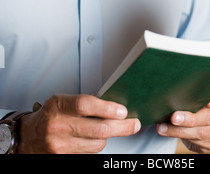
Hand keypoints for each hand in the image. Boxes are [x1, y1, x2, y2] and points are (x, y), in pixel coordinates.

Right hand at [17, 94, 140, 153]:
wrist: (28, 137)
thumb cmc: (49, 115)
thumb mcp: (62, 100)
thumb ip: (83, 102)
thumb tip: (112, 104)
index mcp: (58, 104)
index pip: (85, 105)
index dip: (107, 108)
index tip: (122, 110)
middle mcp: (58, 125)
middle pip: (98, 129)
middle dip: (121, 127)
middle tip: (134, 123)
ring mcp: (60, 144)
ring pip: (97, 143)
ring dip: (107, 136)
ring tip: (107, 128)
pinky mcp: (63, 157)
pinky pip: (89, 152)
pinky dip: (95, 145)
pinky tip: (93, 138)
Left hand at [157, 88, 209, 153]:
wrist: (209, 112)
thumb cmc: (202, 96)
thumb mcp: (204, 88)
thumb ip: (198, 88)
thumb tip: (179, 89)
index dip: (209, 98)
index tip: (203, 102)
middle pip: (208, 117)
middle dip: (189, 119)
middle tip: (174, 117)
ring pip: (202, 133)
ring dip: (180, 131)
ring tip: (163, 128)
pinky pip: (199, 143)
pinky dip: (183, 138)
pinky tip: (171, 133)